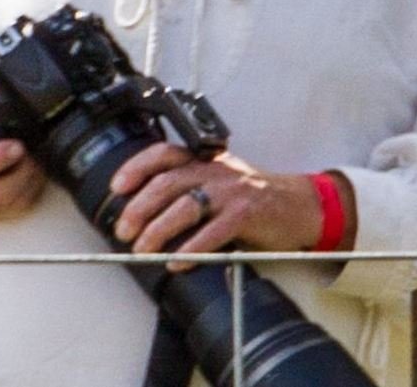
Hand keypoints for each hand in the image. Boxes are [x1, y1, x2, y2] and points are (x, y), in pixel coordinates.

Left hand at [109, 143, 354, 269]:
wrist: (299, 205)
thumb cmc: (252, 196)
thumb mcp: (218, 180)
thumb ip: (188, 185)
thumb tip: (142, 211)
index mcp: (204, 159)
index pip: (163, 153)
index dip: (136, 167)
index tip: (117, 187)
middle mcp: (214, 169)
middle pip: (167, 183)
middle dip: (139, 207)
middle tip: (123, 230)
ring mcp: (230, 190)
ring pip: (185, 206)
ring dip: (158, 230)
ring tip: (144, 249)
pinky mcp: (246, 213)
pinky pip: (212, 232)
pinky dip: (191, 249)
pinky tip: (177, 262)